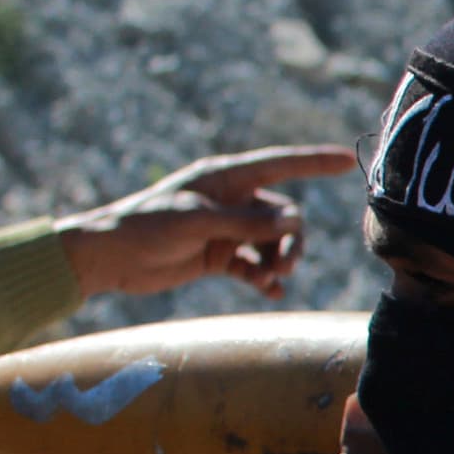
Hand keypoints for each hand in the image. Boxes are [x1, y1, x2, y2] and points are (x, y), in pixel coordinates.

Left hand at [58, 145, 348, 300]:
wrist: (108, 258)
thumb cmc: (145, 226)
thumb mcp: (197, 222)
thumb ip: (247, 222)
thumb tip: (296, 218)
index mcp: (226, 179)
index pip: (280, 165)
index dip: (314, 162)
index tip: (345, 161)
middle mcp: (232, 201)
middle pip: (283, 216)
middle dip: (291, 240)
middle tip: (286, 264)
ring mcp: (227, 229)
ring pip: (272, 242)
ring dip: (278, 261)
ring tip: (271, 280)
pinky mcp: (219, 256)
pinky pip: (255, 265)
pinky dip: (265, 278)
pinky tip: (270, 291)